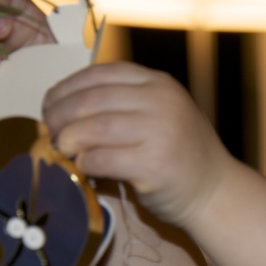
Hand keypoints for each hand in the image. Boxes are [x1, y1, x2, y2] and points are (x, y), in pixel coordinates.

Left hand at [42, 62, 232, 226]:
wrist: (215, 191)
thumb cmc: (179, 155)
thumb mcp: (157, 115)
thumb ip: (120, 106)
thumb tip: (60, 110)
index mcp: (159, 84)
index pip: (100, 74)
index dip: (67, 88)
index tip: (51, 105)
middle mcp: (162, 102)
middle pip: (91, 100)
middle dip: (60, 115)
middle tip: (50, 131)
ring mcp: (161, 132)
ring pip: (93, 128)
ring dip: (68, 139)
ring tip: (61, 149)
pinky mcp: (155, 165)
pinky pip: (102, 159)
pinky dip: (84, 162)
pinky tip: (83, 166)